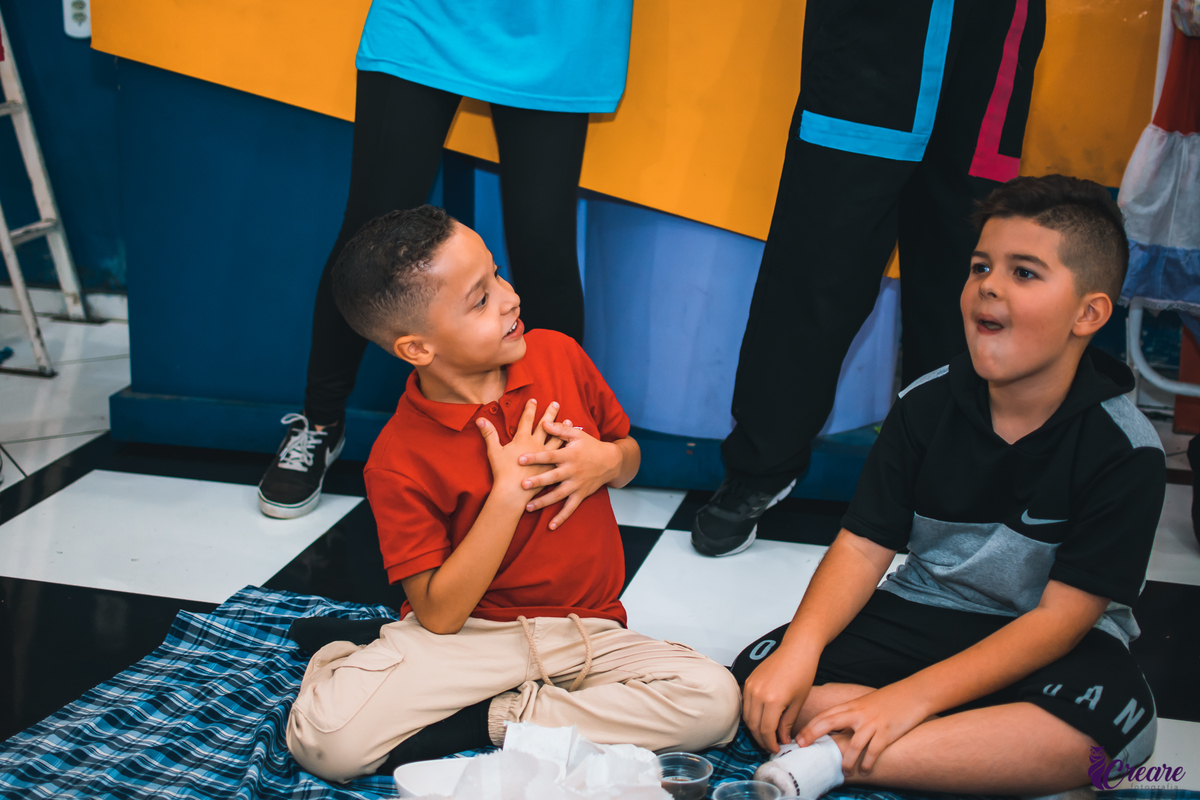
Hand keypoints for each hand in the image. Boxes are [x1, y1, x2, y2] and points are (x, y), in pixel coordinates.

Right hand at [477, 399, 563, 504]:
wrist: (514, 492)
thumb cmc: (502, 472)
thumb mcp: (494, 451)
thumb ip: (489, 434)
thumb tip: (480, 419)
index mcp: (523, 439)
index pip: (527, 420)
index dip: (530, 409)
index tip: (534, 399)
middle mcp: (536, 445)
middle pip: (546, 426)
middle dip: (550, 414)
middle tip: (556, 403)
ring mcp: (546, 457)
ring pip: (557, 439)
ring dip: (563, 430)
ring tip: (569, 421)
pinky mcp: (552, 468)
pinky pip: (562, 456)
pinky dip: (567, 449)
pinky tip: (573, 447)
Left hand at [516, 420, 621, 529]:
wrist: (611, 462)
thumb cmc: (590, 446)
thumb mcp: (577, 435)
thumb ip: (560, 430)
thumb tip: (543, 423)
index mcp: (569, 455)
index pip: (550, 456)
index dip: (535, 457)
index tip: (520, 459)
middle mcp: (572, 471)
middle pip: (553, 477)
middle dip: (538, 481)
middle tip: (523, 485)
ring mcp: (577, 485)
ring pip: (559, 495)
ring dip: (544, 501)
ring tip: (528, 507)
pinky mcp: (581, 495)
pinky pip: (570, 508)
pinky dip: (562, 518)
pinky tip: (551, 526)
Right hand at [741, 647, 818, 753]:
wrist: (796, 650)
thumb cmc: (802, 673)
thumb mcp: (798, 702)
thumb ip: (788, 723)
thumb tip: (782, 739)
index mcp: (772, 700)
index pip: (766, 730)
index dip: (771, 743)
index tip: (777, 749)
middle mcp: (757, 694)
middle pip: (754, 726)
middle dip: (762, 739)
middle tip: (771, 746)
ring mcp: (750, 686)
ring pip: (747, 716)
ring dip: (755, 729)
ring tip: (767, 735)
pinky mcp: (748, 681)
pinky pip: (745, 704)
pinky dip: (751, 715)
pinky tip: (761, 720)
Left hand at [796, 682, 931, 774]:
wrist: (914, 693)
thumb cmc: (889, 700)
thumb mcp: (865, 703)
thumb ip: (851, 714)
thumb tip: (837, 729)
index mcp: (852, 706)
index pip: (825, 715)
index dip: (810, 727)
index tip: (798, 738)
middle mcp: (858, 713)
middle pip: (829, 723)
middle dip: (813, 735)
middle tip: (803, 748)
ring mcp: (872, 723)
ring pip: (853, 744)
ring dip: (846, 760)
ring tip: (844, 772)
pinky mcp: (887, 732)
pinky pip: (873, 751)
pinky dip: (867, 763)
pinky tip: (865, 770)